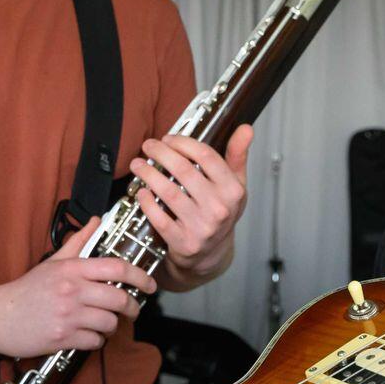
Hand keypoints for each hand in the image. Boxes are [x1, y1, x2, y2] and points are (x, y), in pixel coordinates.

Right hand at [0, 218, 156, 357]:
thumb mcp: (53, 262)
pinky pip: (95, 341)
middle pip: (119, 299)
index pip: (116, 269)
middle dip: (132, 307)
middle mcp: (72, 290)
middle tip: (132, 310)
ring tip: (103, 323)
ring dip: (111, 326)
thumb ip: (78, 241)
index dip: (140, 277)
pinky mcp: (63, 337)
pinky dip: (96, 341)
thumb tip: (96, 220)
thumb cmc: (27, 290)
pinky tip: (88, 335)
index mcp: (71, 269)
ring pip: (110, 322)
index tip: (150, 284)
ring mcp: (68, 315)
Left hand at [130, 124, 253, 283]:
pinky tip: (140, 191)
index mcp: (233, 190)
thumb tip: (246, 129)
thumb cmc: (221, 213)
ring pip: (169, 193)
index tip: (168, 138)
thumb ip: (238, 156)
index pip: (206, 156)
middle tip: (148, 146)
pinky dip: (147, 203)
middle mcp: (219, 208)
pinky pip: (160, 219)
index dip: (183, 143)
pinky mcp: (184, 242)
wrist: (212, 254)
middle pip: (184, 171)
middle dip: (161, 154)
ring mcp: (201, 227)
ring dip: (149, 175)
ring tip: (138, 164)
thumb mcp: (235, 185)